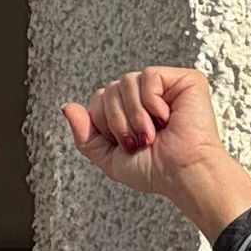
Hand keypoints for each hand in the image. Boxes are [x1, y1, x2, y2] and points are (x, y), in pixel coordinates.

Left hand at [62, 67, 250, 239]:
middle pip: (110, 90)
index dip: (104, 124)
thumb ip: (85, 135)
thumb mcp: (108, 158)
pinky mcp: (184, 80)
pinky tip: (165, 117)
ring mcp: (164, 87)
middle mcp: (145, 97)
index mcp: (129, 111)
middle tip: (139, 142)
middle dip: (117, 121)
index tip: (125, 145)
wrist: (182, 174)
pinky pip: (148, 76)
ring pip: (125, 82)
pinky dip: (151, 102)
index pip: (99, 99)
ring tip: (151, 134)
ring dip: (134, 115)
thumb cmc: (154, 171)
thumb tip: (67, 106)